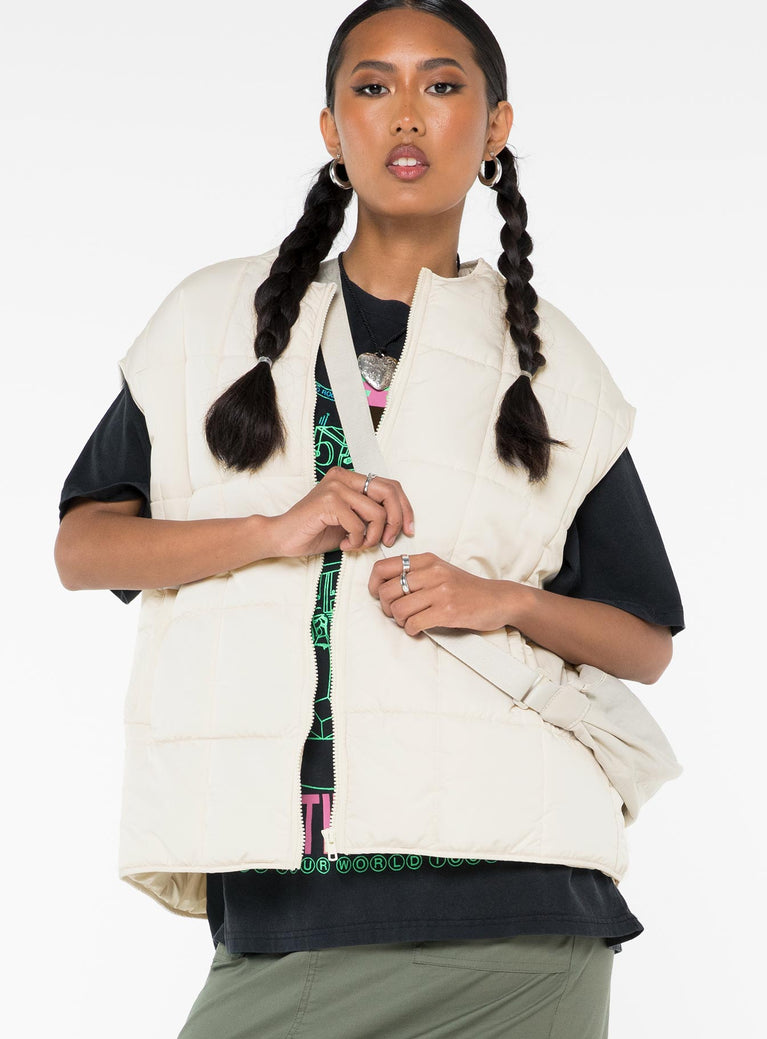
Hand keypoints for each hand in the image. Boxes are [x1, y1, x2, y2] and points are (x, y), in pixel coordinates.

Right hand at [270, 467, 414, 557]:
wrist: (281, 537)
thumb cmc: (316, 531)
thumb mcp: (351, 520)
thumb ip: (371, 514)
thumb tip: (401, 523)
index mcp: (350, 477)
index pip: (391, 486)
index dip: (405, 509)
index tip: (409, 530)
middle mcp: (344, 476)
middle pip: (389, 493)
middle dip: (396, 521)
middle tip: (388, 540)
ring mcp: (335, 487)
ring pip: (376, 513)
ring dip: (372, 537)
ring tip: (357, 544)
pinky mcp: (328, 502)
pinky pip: (359, 526)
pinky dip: (356, 542)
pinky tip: (343, 545)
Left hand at [368, 552, 510, 635]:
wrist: (498, 599)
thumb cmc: (466, 588)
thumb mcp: (440, 570)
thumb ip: (416, 573)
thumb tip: (383, 586)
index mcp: (427, 561)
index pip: (384, 567)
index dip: (374, 584)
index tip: (377, 594)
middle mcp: (432, 572)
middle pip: (387, 591)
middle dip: (386, 607)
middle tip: (396, 613)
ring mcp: (441, 591)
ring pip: (398, 608)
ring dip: (400, 620)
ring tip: (409, 621)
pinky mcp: (448, 611)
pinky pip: (414, 623)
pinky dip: (411, 630)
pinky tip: (418, 629)